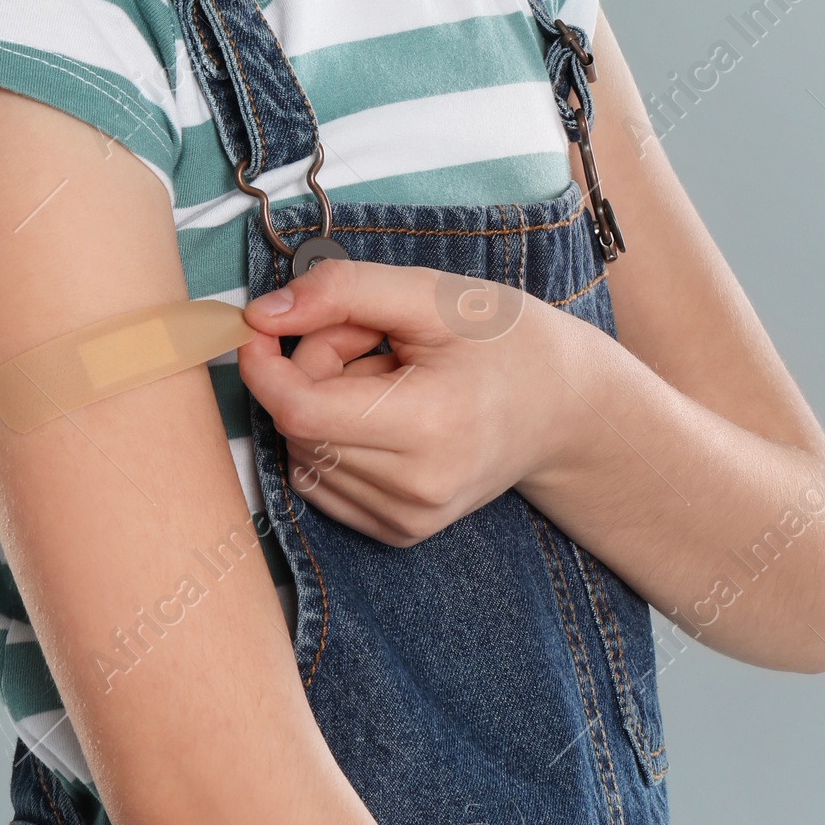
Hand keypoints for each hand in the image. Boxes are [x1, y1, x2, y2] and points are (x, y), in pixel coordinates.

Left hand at [237, 259, 587, 545]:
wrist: (565, 408)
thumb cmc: (503, 341)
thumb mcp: (430, 293)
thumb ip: (341, 291)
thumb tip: (259, 315)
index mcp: (430, 425)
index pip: (302, 410)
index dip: (265, 365)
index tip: (261, 325)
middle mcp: (417, 489)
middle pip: (300, 426)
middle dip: (309, 370)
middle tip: (364, 336)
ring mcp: (409, 519)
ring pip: (305, 456)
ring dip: (321, 406)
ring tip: (384, 374)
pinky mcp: (401, 533)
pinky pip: (322, 482)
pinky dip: (334, 440)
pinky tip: (383, 414)